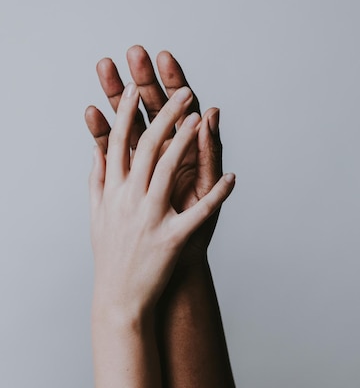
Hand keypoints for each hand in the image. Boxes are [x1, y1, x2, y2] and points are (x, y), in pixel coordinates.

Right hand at [89, 82, 233, 319]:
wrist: (120, 298)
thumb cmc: (110, 257)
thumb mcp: (97, 216)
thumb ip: (97, 180)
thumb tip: (97, 150)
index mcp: (111, 192)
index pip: (117, 143)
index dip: (125, 113)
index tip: (135, 89)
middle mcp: (128, 200)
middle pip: (146, 148)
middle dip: (164, 116)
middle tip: (182, 92)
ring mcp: (150, 218)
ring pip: (167, 171)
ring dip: (185, 142)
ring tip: (198, 119)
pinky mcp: (171, 238)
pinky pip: (199, 213)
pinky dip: (217, 195)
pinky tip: (233, 178)